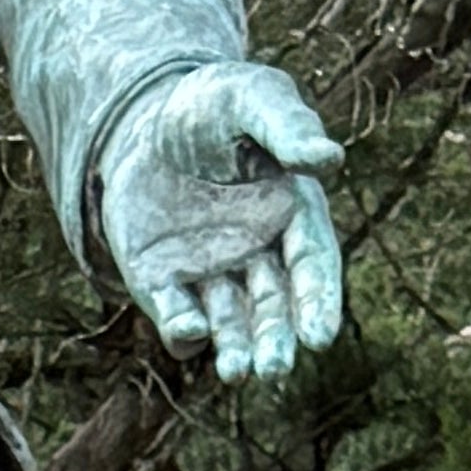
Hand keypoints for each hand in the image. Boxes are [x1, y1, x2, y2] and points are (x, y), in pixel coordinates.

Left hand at [97, 62, 343, 383]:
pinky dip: (182, 329)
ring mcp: (209, 273)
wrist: (142, 119)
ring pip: (229, 323)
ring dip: (235, 349)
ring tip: (238, 372)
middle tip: (274, 369)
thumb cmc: (211, 104)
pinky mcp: (162, 283)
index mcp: (291, 213)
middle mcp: (256, 253)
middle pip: (272, 306)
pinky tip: (189, 331)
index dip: (318, 302)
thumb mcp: (250, 99)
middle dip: (275, 339)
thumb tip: (329, 160)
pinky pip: (176, 316)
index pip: (312, 265)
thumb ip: (286, 128)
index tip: (321, 337)